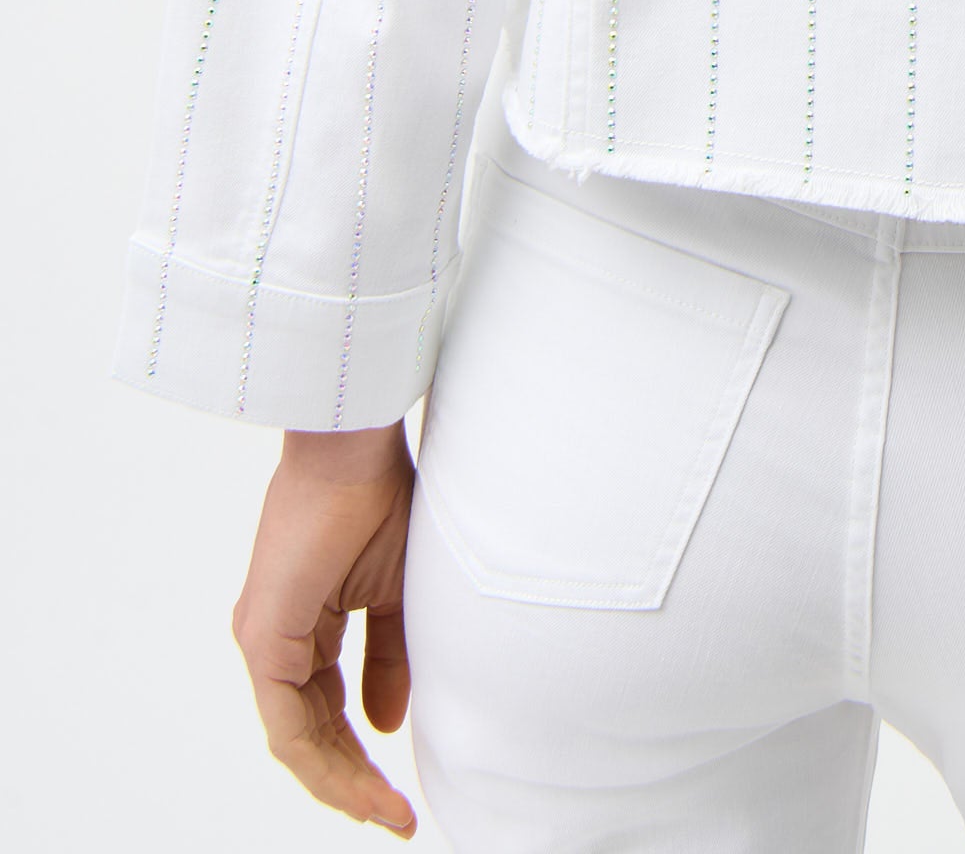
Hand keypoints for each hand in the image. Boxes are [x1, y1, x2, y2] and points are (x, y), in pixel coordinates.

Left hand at [232, 422, 418, 833]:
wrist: (354, 447)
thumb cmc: (378, 497)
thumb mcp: (394, 596)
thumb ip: (389, 660)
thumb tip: (387, 725)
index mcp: (302, 625)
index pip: (329, 711)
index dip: (364, 757)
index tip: (404, 795)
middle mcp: (273, 640)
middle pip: (313, 735)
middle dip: (356, 783)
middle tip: (399, 819)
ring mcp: (263, 641)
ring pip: (298, 740)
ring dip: (344, 784)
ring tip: (390, 814)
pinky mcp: (263, 639)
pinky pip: (288, 725)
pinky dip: (324, 762)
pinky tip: (362, 785)